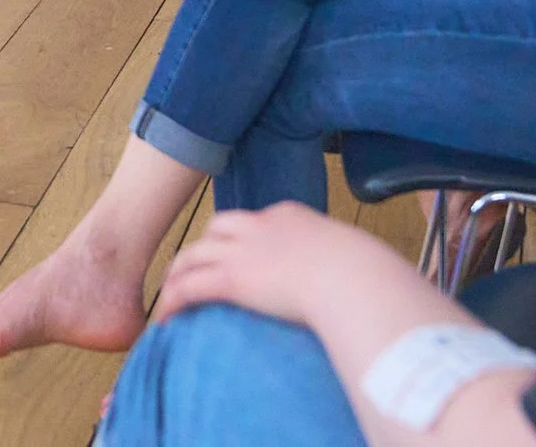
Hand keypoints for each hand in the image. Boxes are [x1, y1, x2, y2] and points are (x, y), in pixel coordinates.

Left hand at [153, 204, 406, 328]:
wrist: (352, 276)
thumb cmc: (367, 275)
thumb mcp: (357, 261)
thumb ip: (350, 267)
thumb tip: (370, 285)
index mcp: (290, 217)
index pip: (255, 221)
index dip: (242, 236)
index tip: (238, 254)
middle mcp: (260, 226)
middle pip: (218, 229)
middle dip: (203, 247)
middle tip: (194, 268)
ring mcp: (242, 249)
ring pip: (194, 254)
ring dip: (179, 273)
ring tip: (169, 292)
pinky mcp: (231, 278)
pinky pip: (189, 287)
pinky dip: (173, 301)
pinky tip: (165, 318)